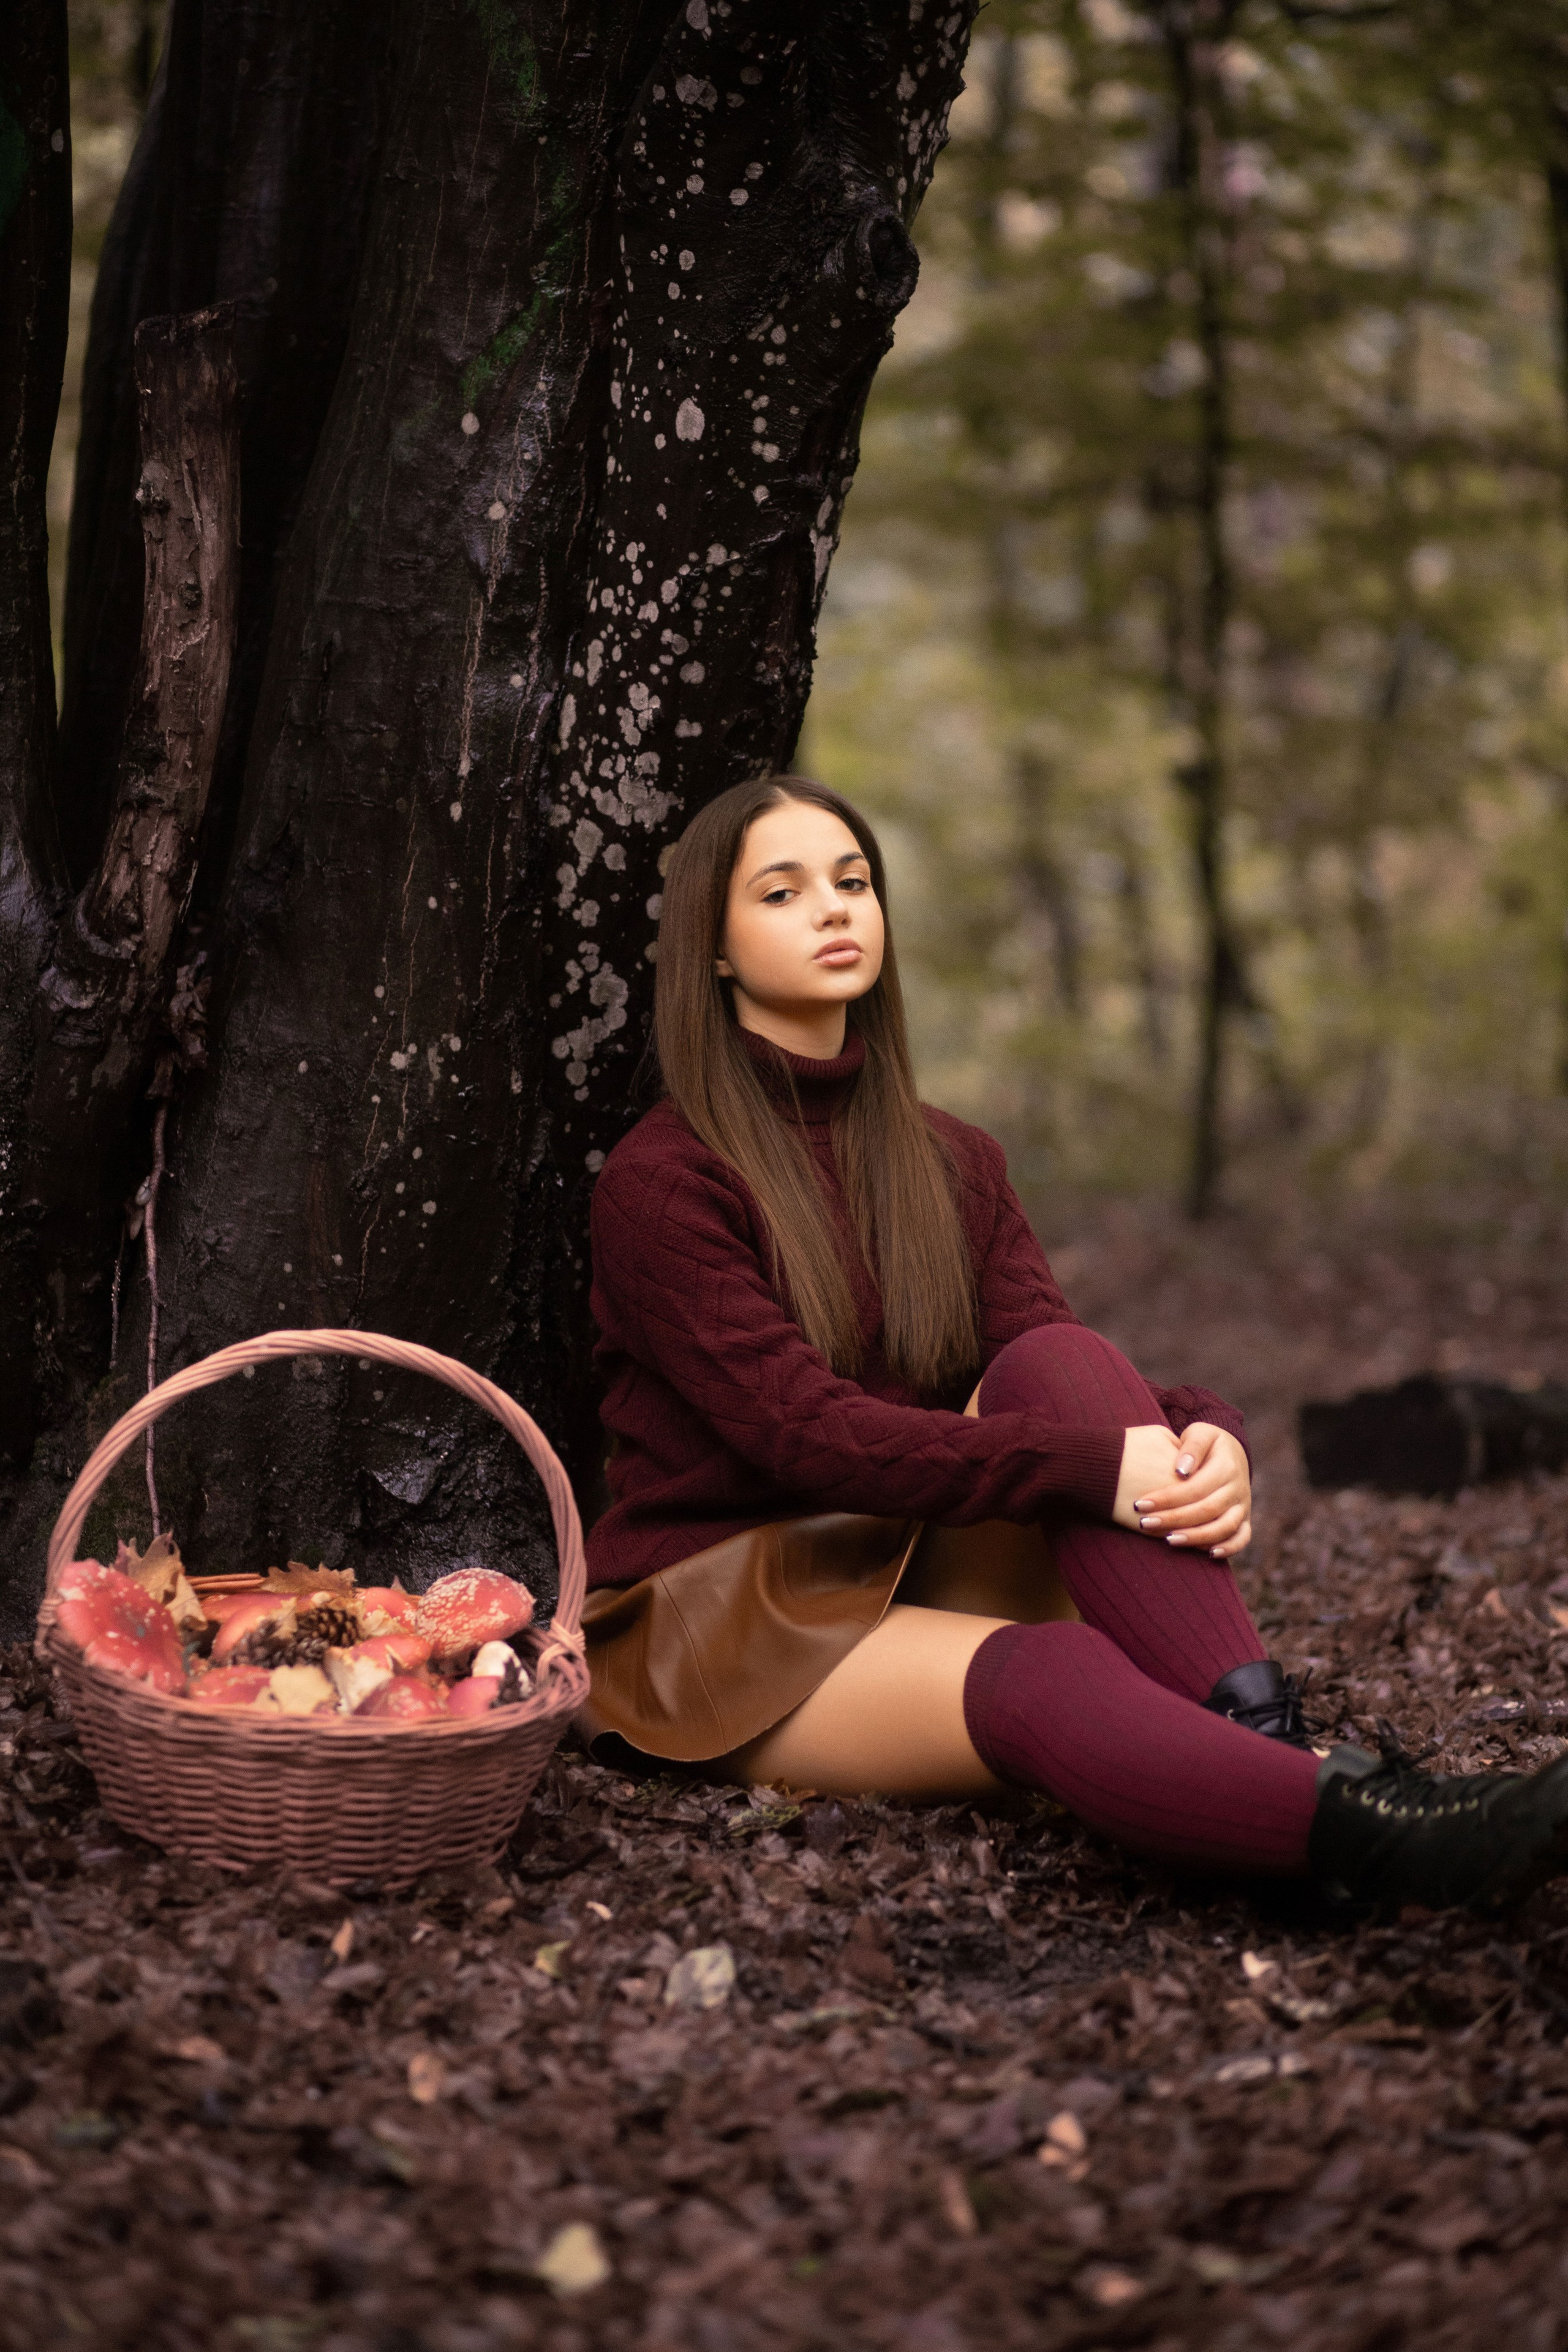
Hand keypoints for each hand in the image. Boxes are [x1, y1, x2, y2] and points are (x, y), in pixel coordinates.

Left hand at [1113, 1422, 1251, 1559]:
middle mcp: (1238, 1488)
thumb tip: (1180, 1470)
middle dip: (1173, 1519)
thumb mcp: (1200, 1433)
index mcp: (1227, 1467)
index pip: (1194, 1488)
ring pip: (1224, 1528)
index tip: (1140, 1504)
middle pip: (1206, 1510)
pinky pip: (1242, 1538)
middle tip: (1145, 1523)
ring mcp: (1243, 1505)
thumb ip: (1192, 1447)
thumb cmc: (1207, 1442)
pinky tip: (1208, 1554)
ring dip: (1196, 1538)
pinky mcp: (1245, 1518)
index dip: (1167, 1498)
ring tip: (1168, 1540)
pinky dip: (1228, 1548)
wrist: (1231, 1451)